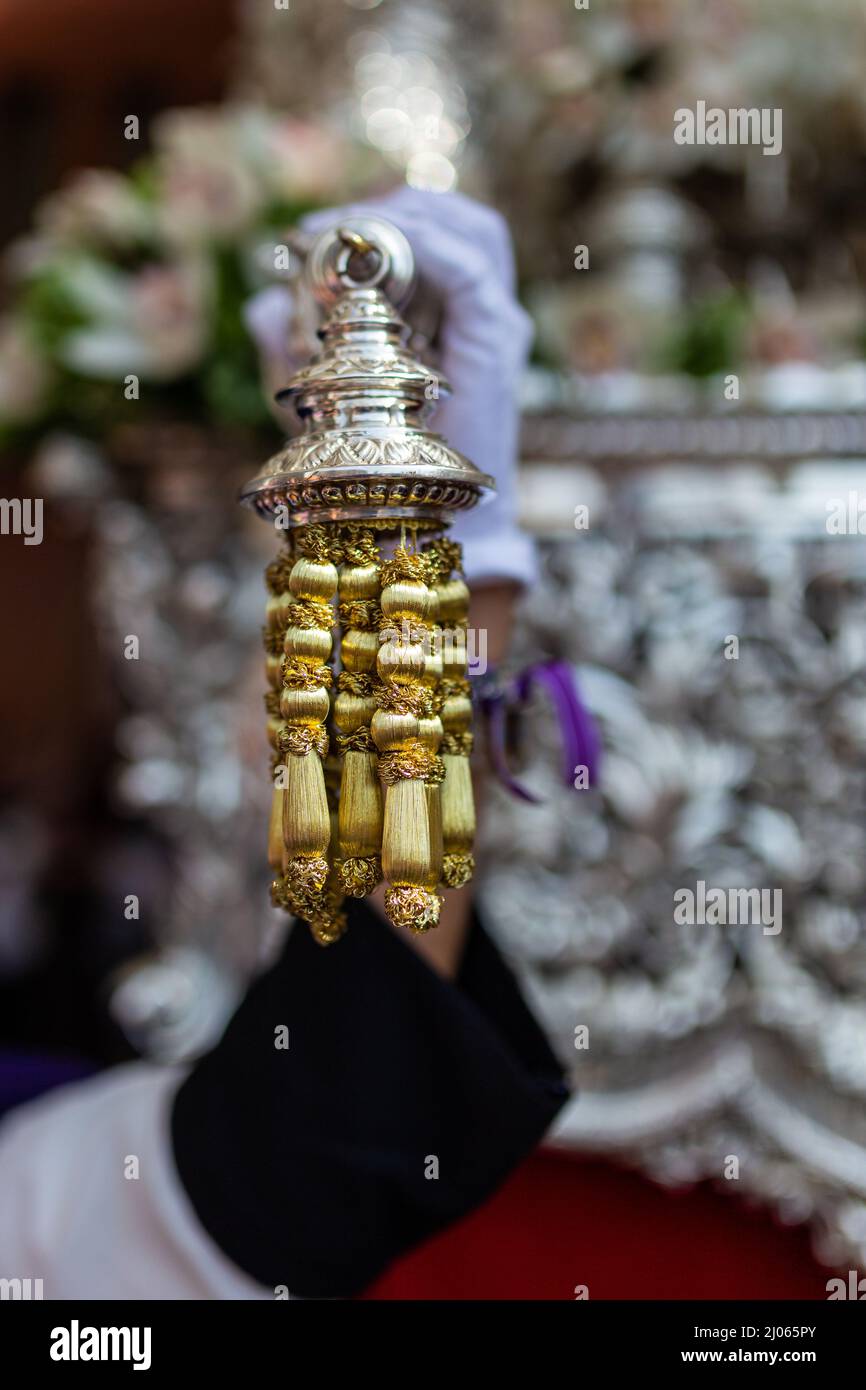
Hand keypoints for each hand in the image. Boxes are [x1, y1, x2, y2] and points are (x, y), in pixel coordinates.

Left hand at [246, 186, 536, 588]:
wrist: (419, 524)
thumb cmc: (371, 467)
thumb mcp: (316, 395)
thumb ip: (288, 345)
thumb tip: (263, 301)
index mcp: (448, 319)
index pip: (431, 237)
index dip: (373, 220)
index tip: (306, 233)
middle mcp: (480, 315)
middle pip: (456, 220)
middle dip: (388, 210)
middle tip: (326, 232)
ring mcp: (494, 323)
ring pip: (471, 229)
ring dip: (404, 219)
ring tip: (348, 238)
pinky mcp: (496, 338)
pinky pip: (468, 266)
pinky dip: (421, 244)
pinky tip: (370, 254)